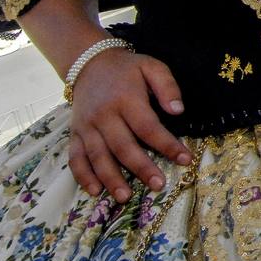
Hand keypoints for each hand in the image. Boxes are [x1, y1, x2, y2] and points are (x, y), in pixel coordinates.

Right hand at [68, 49, 190, 201]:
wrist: (89, 64)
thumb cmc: (127, 69)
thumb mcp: (152, 67)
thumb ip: (167, 86)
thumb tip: (178, 110)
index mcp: (126, 99)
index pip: (149, 127)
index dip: (167, 145)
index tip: (186, 160)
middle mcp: (104, 115)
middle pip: (123, 146)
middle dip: (141, 168)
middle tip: (158, 185)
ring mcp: (86, 127)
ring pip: (98, 156)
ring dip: (111, 178)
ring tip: (125, 197)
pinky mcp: (74, 134)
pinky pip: (75, 158)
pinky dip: (83, 176)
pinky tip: (94, 191)